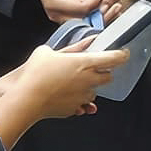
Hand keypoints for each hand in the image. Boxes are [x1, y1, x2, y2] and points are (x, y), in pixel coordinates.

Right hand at [11, 39, 129, 119]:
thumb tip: (87, 40)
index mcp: (85, 63)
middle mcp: (88, 80)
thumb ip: (72, 47)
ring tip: (73, 84)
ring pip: (95, 92)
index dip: (122, 55)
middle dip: (104, 72)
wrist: (25, 100)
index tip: (124, 54)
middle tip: (93, 69)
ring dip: (90, 88)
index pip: (114, 58)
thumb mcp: (48, 51)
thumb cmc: (35, 74)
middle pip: (108, 77)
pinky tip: (66, 96)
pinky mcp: (75, 109)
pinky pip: (83, 106)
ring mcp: (83, 96)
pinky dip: (78, 102)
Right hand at [30, 0, 91, 21]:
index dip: (95, 0)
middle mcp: (54, 13)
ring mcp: (57, 14)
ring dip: (92, 8)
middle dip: (95, 5)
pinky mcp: (61, 13)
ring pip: (81, 18)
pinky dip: (87, 8)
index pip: (81, 8)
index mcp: (54, 2)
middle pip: (82, 17)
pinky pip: (77, 15)